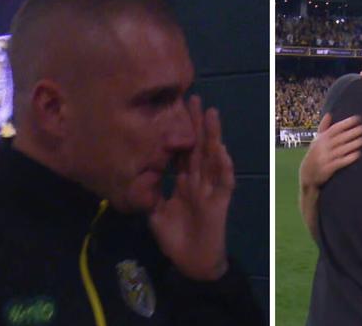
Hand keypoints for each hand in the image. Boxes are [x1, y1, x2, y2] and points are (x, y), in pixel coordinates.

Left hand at [149, 95, 233, 280]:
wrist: (192, 263)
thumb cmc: (176, 238)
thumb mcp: (155, 212)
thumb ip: (150, 193)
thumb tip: (137, 175)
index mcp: (185, 181)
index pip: (183, 151)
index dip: (180, 131)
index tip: (176, 108)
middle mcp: (199, 181)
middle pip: (198, 147)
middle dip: (197, 124)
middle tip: (194, 98)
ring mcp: (211, 189)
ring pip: (213, 158)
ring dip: (213, 136)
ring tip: (212, 113)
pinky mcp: (220, 202)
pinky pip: (224, 182)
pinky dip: (223, 167)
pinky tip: (221, 151)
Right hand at [299, 114, 361, 189]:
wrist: (307, 174)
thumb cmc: (314, 154)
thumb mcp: (316, 140)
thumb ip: (323, 127)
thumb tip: (329, 114)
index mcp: (321, 139)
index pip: (335, 128)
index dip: (346, 123)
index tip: (358, 118)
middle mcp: (323, 147)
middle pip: (340, 138)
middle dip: (353, 132)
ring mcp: (325, 158)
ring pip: (341, 149)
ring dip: (353, 144)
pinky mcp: (328, 168)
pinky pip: (340, 162)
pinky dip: (349, 158)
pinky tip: (358, 154)